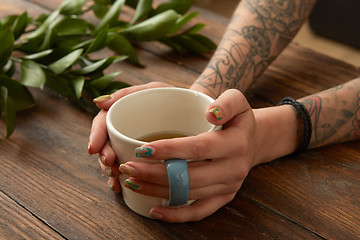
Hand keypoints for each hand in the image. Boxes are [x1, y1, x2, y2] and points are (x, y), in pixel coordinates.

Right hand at [88, 82, 173, 191]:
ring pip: (115, 161)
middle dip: (104, 157)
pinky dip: (122, 180)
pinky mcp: (144, 161)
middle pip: (106, 145)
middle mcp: (125, 131)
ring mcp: (133, 146)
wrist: (196, 111)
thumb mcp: (152, 90)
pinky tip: (120, 187)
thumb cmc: (173, 97)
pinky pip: (130, 172)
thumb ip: (127, 94)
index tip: (94, 149)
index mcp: (123, 114)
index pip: (102, 124)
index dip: (96, 136)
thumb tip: (98, 103)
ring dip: (111, 171)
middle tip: (110, 165)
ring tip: (115, 178)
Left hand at [119, 89, 263, 221]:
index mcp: (236, 143)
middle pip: (190, 175)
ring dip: (157, 190)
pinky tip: (154, 210)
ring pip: (189, 193)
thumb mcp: (237, 99)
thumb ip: (226, 102)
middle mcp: (234, 168)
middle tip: (128, 168)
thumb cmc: (237, 118)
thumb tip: (210, 113)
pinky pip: (200, 211)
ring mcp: (229, 186)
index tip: (142, 149)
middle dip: (154, 174)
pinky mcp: (224, 197)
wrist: (253, 140)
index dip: (169, 150)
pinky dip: (176, 214)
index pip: (198, 148)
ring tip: (131, 182)